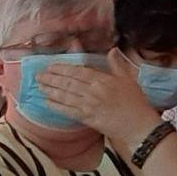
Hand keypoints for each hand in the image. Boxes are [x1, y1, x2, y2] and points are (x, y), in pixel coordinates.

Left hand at [36, 50, 161, 148]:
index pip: (78, 72)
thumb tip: (112, 50)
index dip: (63, 68)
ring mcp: (89, 106)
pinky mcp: (87, 118)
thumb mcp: (128, 79)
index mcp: (103, 80)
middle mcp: (94, 92)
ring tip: (39, 85)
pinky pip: (67, 111)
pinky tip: (46, 102)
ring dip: (50, 90)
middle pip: (68, 83)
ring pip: (65, 96)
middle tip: (38, 75)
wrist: (138, 125)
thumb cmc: (135, 102)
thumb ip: (117, 64)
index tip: (51, 66)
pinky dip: (56, 106)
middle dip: (51, 78)